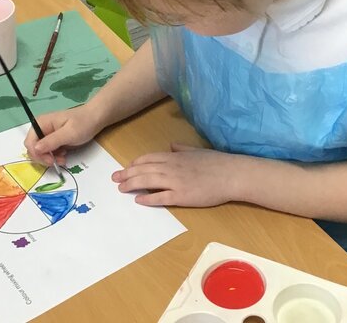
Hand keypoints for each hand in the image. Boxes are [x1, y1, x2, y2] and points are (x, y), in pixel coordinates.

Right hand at [24, 105, 102, 165]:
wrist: (95, 119)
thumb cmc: (83, 123)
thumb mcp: (69, 133)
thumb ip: (52, 141)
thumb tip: (35, 149)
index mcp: (41, 123)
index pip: (29, 142)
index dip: (37, 154)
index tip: (51, 160)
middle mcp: (40, 129)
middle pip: (33, 149)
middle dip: (44, 158)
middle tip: (58, 161)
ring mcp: (46, 135)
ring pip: (40, 153)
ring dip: (49, 159)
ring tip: (63, 158)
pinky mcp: (53, 141)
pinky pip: (48, 152)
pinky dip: (54, 157)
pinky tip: (64, 155)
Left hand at [112, 144, 243, 206]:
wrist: (231, 174)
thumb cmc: (217, 162)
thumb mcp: (197, 151)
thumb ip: (182, 149)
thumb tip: (171, 146)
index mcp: (175, 156)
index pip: (148, 158)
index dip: (135, 163)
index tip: (126, 168)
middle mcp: (172, 167)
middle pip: (143, 170)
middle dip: (127, 174)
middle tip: (114, 178)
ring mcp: (176, 182)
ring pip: (148, 182)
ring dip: (132, 184)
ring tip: (121, 188)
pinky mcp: (182, 196)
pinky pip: (160, 197)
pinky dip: (148, 198)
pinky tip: (138, 200)